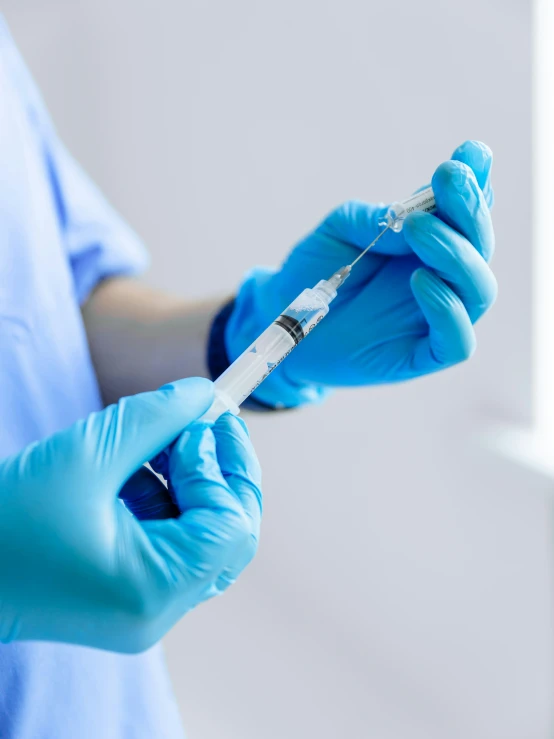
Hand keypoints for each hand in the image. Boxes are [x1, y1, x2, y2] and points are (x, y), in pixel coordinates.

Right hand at [0, 378, 261, 652]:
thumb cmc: (2, 519)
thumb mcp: (86, 455)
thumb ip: (156, 419)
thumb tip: (203, 394)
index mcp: (153, 589)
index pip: (231, 525)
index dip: (225, 466)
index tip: (204, 418)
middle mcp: (156, 610)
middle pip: (226, 537)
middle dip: (220, 473)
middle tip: (205, 423)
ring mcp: (141, 607)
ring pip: (200, 535)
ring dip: (188, 481)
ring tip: (154, 441)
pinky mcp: (124, 592)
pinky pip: (167, 541)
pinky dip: (161, 498)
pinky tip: (129, 469)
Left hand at [225, 140, 495, 406]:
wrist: (283, 320)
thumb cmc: (315, 272)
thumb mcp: (340, 231)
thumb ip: (378, 220)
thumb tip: (418, 214)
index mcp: (427, 244)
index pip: (465, 214)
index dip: (476, 184)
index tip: (470, 153)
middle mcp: (441, 277)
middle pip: (480, 246)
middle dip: (469, 209)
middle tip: (446, 176)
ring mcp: (435, 318)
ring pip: (477, 289)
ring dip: (456, 253)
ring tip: (417, 227)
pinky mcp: (422, 355)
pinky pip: (456, 341)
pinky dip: (447, 309)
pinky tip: (419, 280)